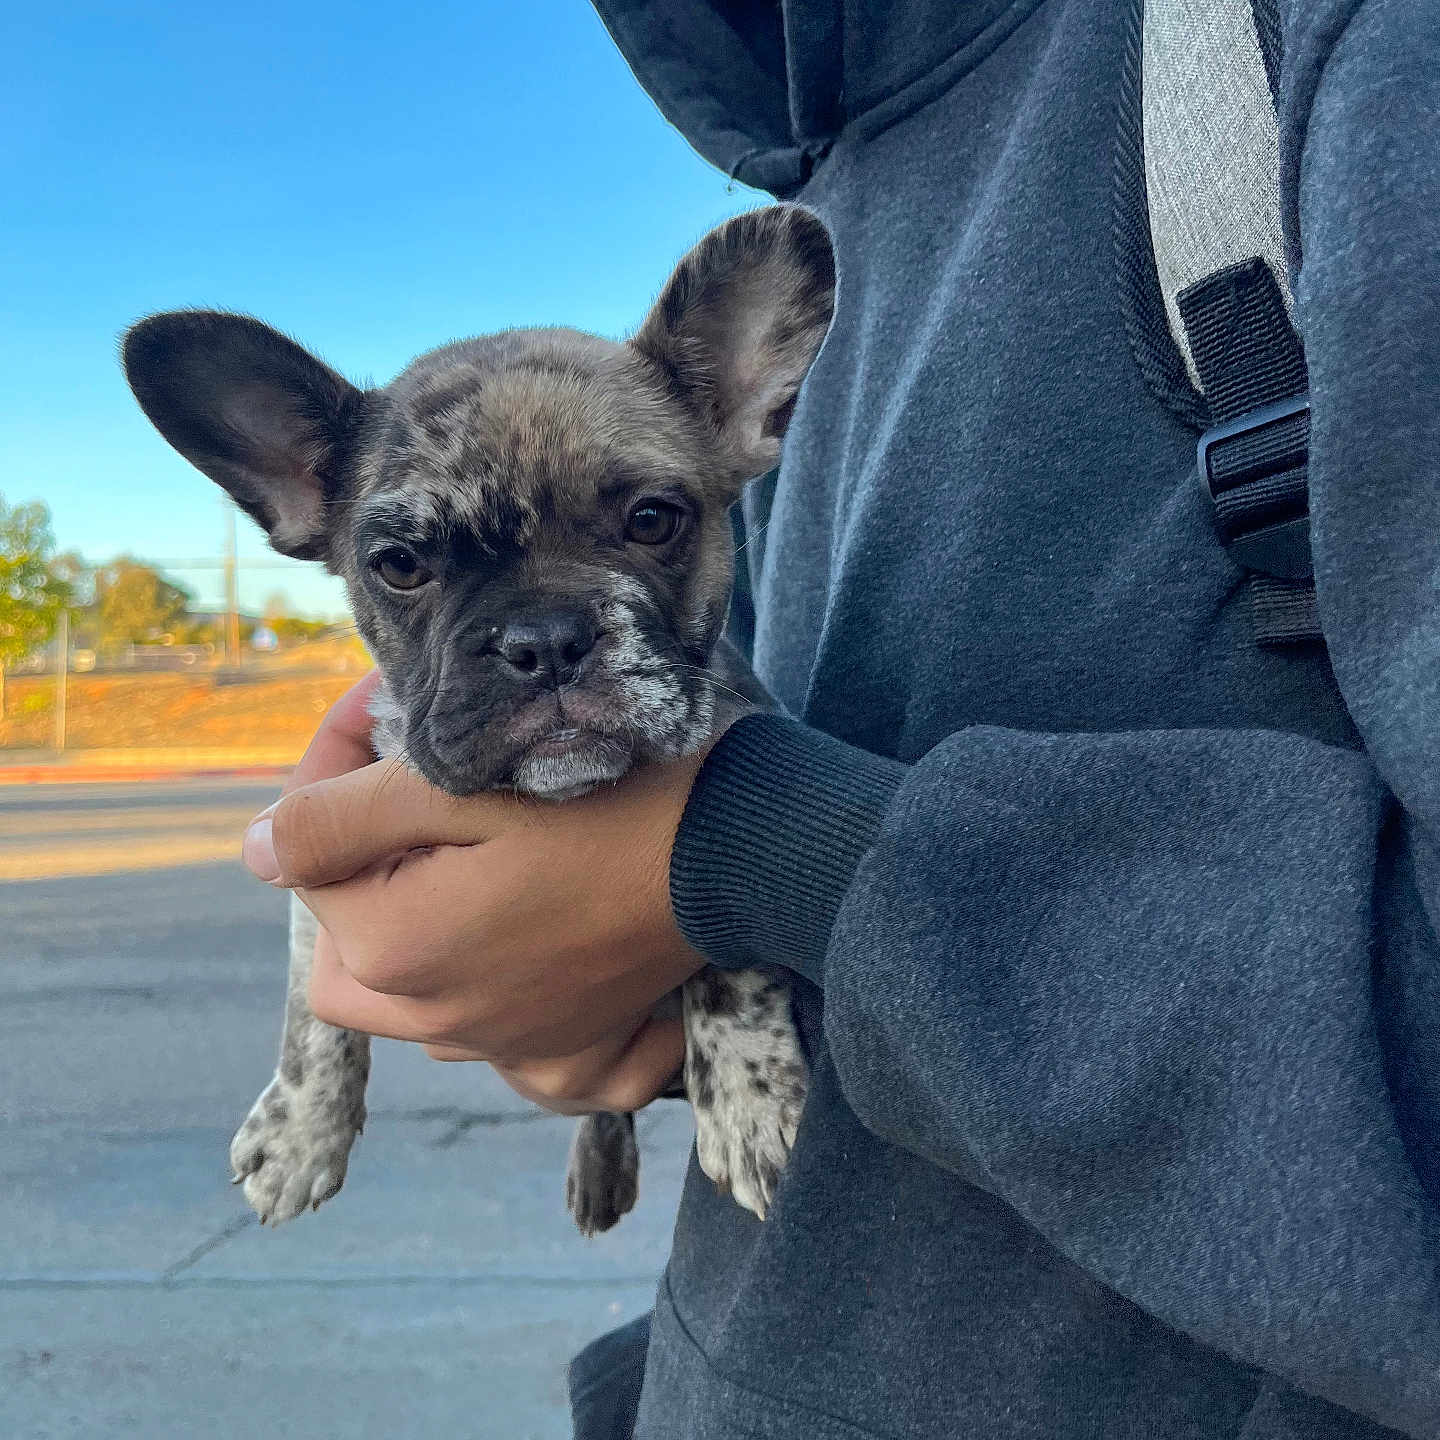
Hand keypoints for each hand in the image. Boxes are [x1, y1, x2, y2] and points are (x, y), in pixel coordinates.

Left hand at [242, 670, 707, 1112]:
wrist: (742, 858)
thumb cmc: (615, 807)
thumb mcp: (468, 786)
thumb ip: (339, 817)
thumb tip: (250, 850)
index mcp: (397, 949)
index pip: (308, 851)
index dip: (333, 760)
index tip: (381, 698)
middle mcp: (435, 1019)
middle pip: (344, 933)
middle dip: (360, 854)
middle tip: (417, 785)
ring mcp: (500, 1046)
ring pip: (402, 988)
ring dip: (410, 915)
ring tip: (466, 844)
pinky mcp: (560, 1052)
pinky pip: (480, 1036)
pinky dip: (473, 988)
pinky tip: (510, 935)